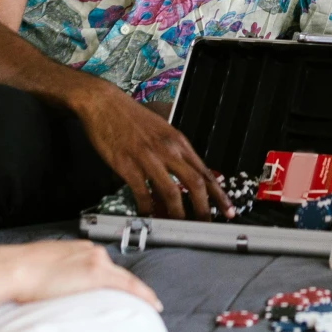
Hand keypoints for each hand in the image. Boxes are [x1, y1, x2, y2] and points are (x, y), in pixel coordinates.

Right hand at [0, 239, 161, 310]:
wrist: (13, 269)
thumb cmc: (20, 274)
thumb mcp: (43, 269)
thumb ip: (56, 275)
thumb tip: (57, 290)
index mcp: (78, 249)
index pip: (104, 265)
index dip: (116, 279)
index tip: (122, 289)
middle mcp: (90, 251)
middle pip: (117, 272)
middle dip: (129, 288)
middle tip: (141, 303)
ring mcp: (95, 261)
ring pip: (124, 279)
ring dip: (135, 293)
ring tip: (148, 307)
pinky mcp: (96, 273)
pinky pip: (128, 285)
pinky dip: (142, 295)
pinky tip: (153, 305)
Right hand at [73, 81, 230, 220]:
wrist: (104, 103)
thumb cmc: (131, 117)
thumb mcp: (162, 131)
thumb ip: (175, 153)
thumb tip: (186, 177)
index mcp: (178, 142)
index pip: (205, 172)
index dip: (219, 194)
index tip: (227, 210)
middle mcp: (168, 150)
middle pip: (195, 184)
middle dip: (203, 209)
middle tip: (206, 225)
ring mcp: (148, 158)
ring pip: (171, 192)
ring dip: (177, 214)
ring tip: (178, 227)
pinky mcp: (127, 165)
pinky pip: (142, 194)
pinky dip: (148, 209)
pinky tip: (148, 217)